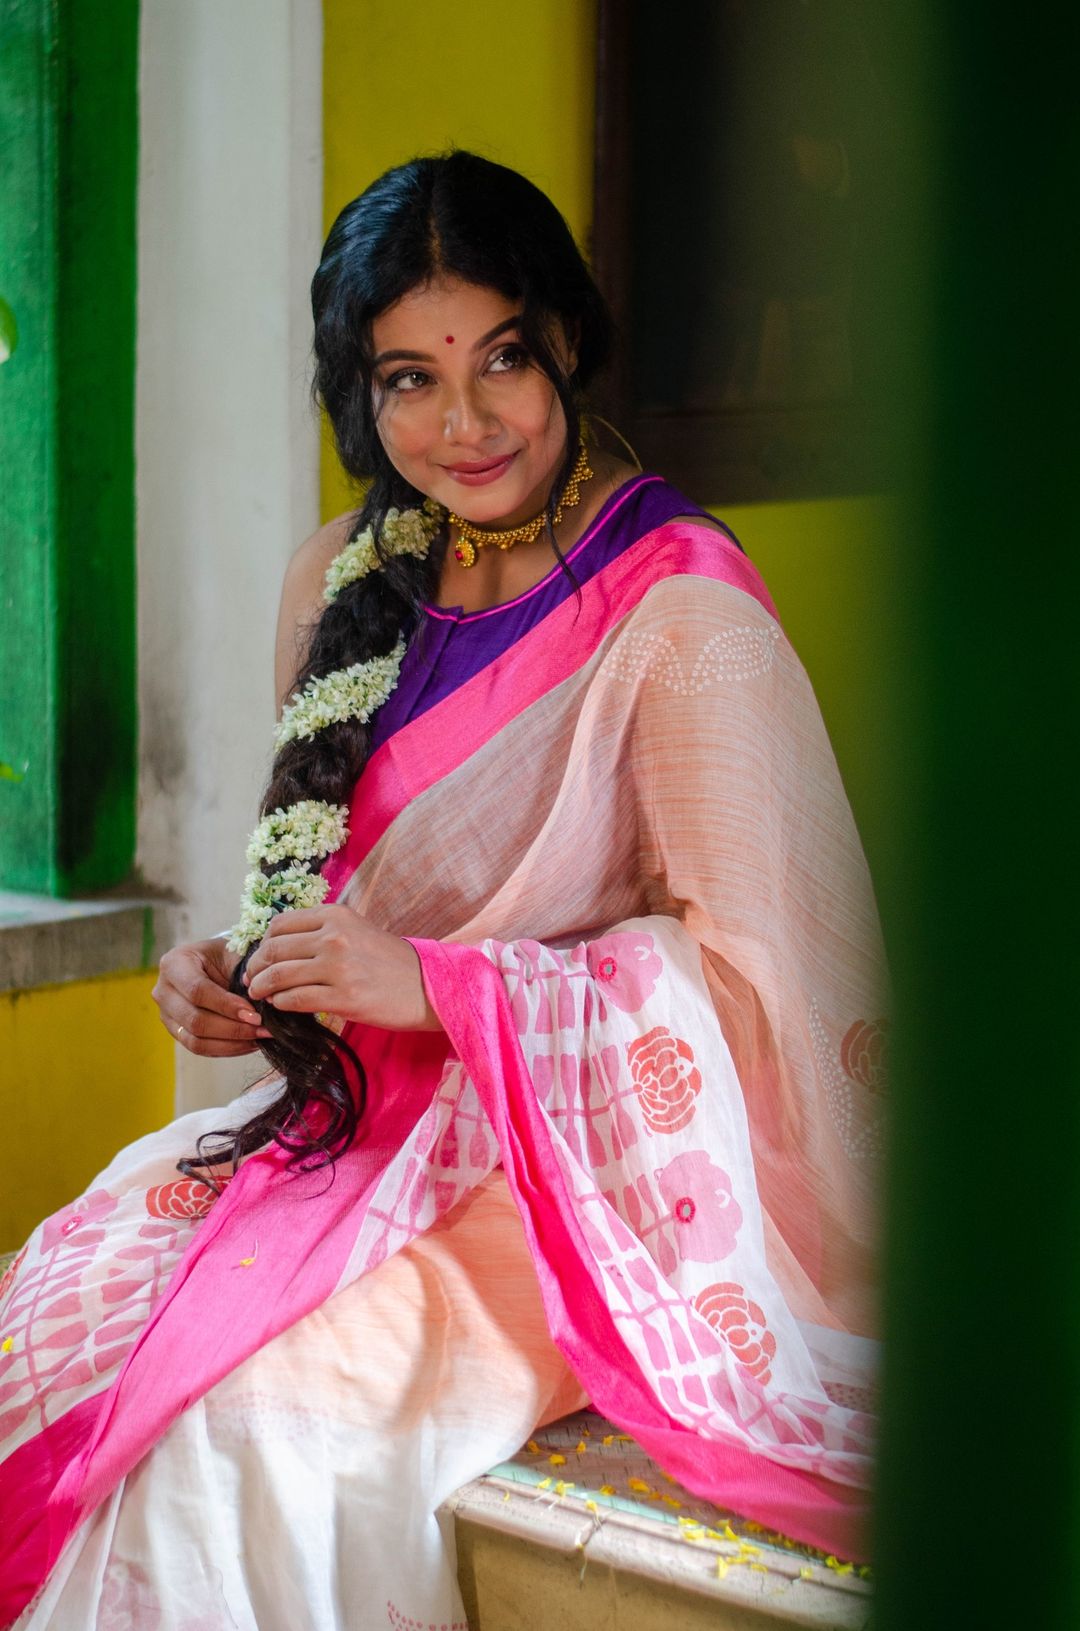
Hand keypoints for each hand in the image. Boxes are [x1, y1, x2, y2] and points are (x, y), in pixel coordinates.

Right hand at [152, 937, 269, 1056]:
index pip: (197, 990)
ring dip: (232, 1043)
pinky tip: (249, 1043)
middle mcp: (163, 990)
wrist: (214, 964)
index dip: (226, 1006)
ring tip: (259, 1037)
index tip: (254, 1015)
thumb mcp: (234, 954)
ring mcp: (166, 1014)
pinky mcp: (175, 1031)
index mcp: (174, 963)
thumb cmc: (225, 957)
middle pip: (195, 1020)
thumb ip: (246, 974)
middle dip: (233, 1028)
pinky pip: (199, 1048)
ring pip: (196, 1040)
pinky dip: (227, 1049)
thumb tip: (262, 1000)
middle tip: (262, 1029)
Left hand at [244, 905, 441, 1032]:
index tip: (260, 958)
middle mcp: (334, 936)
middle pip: (274, 949)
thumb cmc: (389, 961)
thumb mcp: (357, 931)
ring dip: (262, 987)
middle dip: (256, 967)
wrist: (426, 986)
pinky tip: (281, 1006)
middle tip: (251, 980)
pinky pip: (295, 999)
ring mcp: (338, 967)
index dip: (262, 943)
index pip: (280, 924)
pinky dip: (281, 1003)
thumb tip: (278, 945)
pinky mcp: (343, 997)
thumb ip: (321, 932)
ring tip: (259, 995)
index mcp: (336, 915)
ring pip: (280, 975)